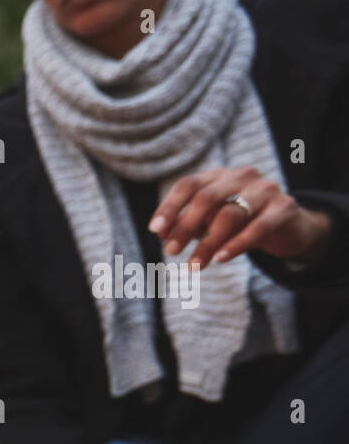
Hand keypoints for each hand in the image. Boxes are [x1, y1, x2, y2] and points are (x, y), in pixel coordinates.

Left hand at [150, 166, 331, 266]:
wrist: (289, 228)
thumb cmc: (240, 224)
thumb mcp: (209, 223)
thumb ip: (186, 225)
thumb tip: (160, 232)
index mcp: (219, 176)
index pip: (188, 184)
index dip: (170, 206)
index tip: (154, 230)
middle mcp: (242, 176)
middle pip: (207, 197)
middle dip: (185, 226)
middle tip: (170, 252)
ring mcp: (265, 189)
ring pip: (230, 214)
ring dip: (208, 243)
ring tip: (194, 267)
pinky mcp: (284, 207)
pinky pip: (258, 226)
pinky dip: (237, 244)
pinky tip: (221, 259)